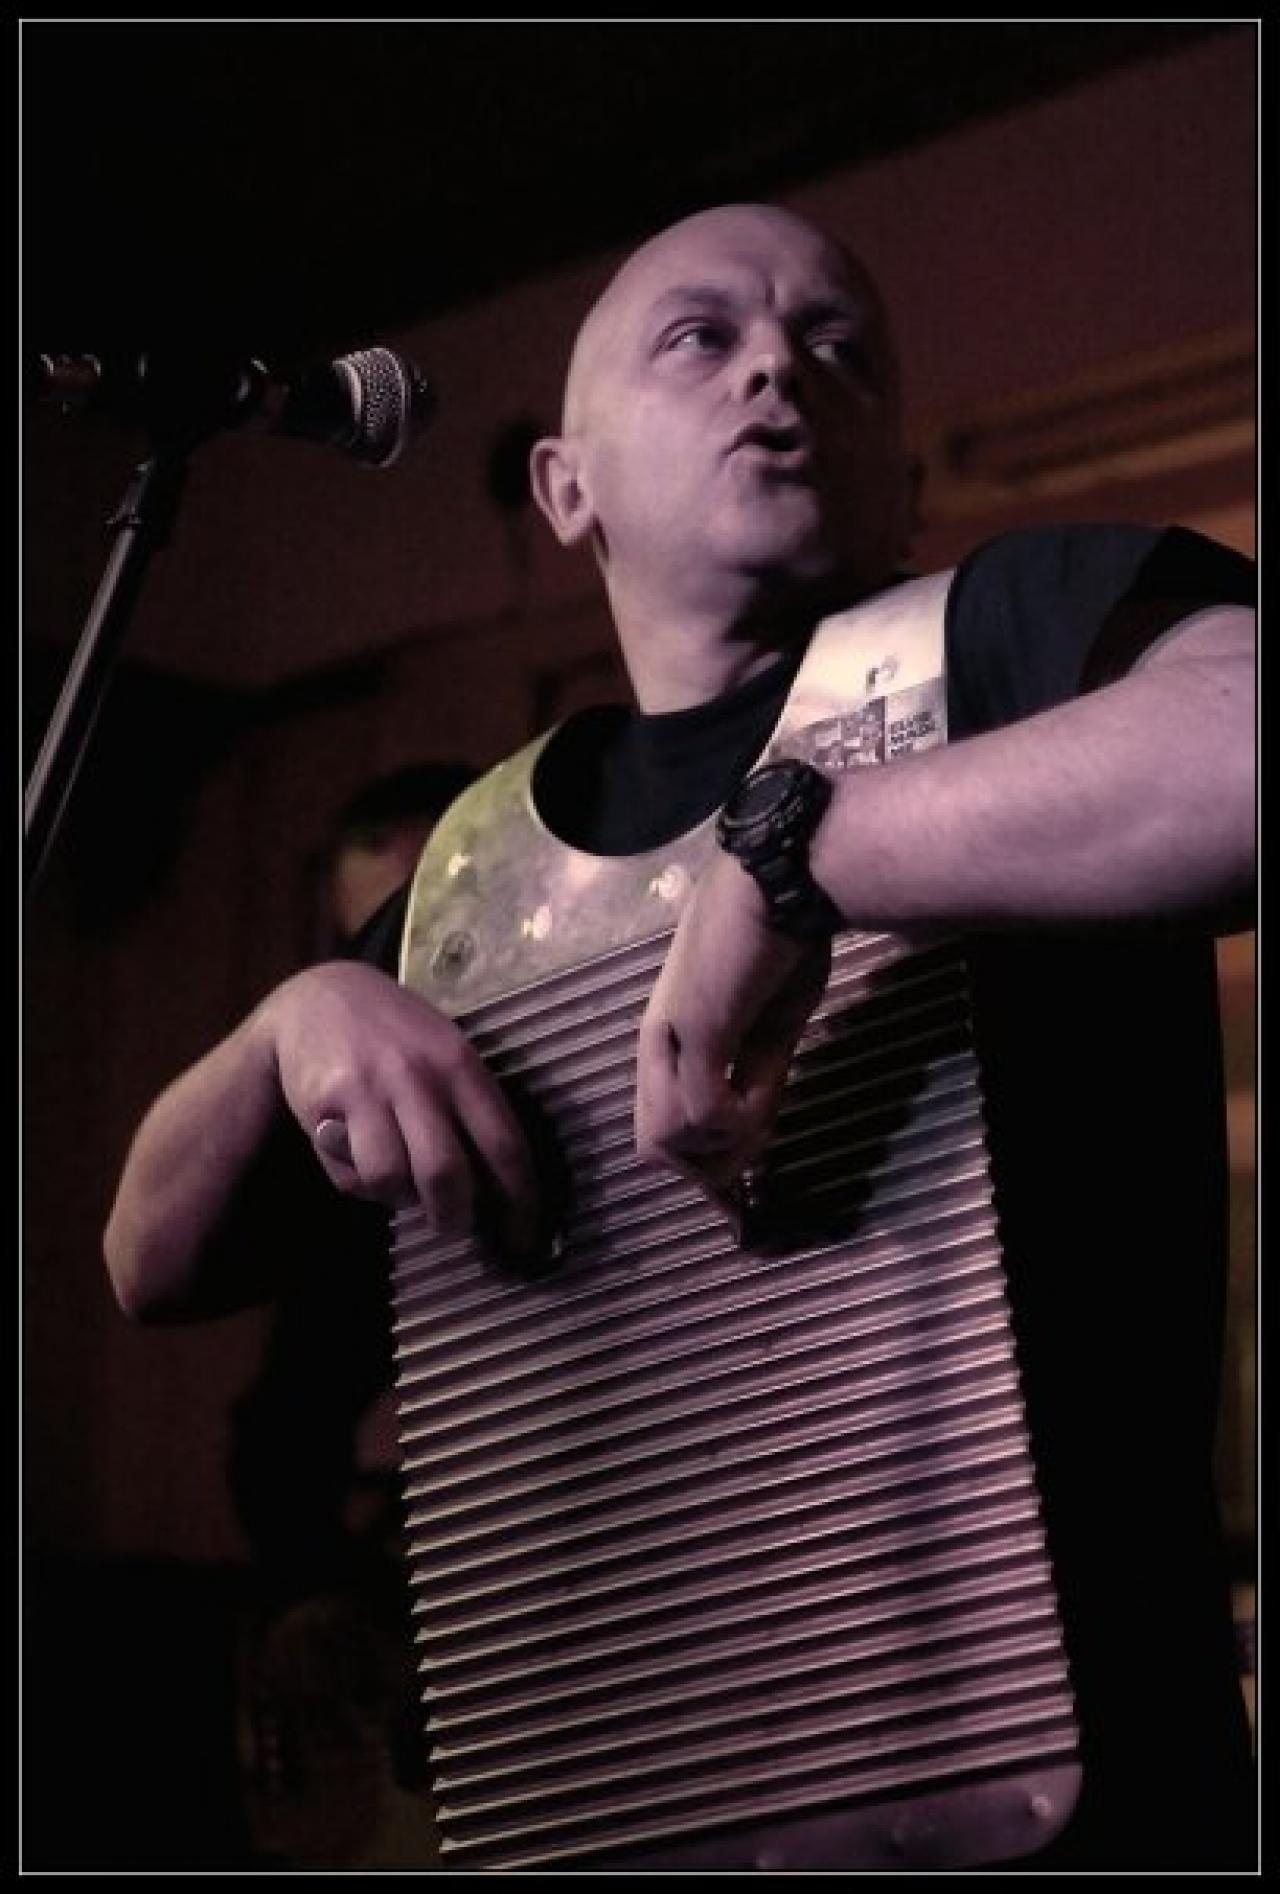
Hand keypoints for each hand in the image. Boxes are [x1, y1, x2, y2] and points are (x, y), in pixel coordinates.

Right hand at [260, 962, 538, 1251]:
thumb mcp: (446, 1052)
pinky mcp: (325, 1105)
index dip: (518, 1202)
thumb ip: (471, 1108)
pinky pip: (347, 1173)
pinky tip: (357, 1156)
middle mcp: (419, 1076)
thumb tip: (500, 1186)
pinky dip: (357, 1184)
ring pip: (391, 1180)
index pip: (505, 1146)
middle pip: (446, 1175)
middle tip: (452, 1224)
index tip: (524, 1239)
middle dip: (453, 1217)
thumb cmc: (397, 1035)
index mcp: (463, 1065)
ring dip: (398, 1199)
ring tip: (399, 1184)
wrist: (320, 996)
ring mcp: (370, 1090)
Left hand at [635, 854, 832, 1194]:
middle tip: (759, 1156)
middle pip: (654, 1148)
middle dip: (709, 1172)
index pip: (658, 1131)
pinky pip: (700, 1111)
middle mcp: (656, 1043)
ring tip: (766, 1110)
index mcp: (667, 1041)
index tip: (742, 1198)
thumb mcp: (768, 1025)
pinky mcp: (699, 1027)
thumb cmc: (780, 942)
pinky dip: (736, 1122)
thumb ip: (754, 1075)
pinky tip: (766, 1094)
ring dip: (724, 1148)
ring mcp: (672, 1036)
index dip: (699, 1170)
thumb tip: (752, 1128)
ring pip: (670, 1140)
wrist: (784, 879)